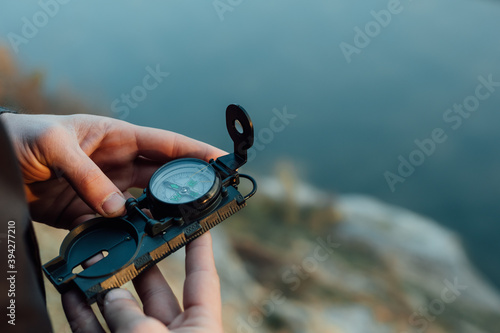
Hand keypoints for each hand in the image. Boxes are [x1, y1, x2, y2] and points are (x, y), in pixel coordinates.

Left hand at [1, 113, 223, 228]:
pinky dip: (130, 233)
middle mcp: (119, 163)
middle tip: (214, 198)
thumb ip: (86, 175)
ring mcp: (106, 189)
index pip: (166, 143)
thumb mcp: (54, 146)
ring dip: (163, 213)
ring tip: (183, 225)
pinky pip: (118, 224)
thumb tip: (117, 208)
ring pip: (146, 203)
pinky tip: (142, 240)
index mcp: (118, 137)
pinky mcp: (90, 212)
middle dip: (190, 186)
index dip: (197, 151)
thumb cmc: (23, 137)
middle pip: (164, 176)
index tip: (223, 160)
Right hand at [62, 232, 222, 332]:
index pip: (201, 276)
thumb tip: (111, 295)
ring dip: (101, 287)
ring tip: (86, 261)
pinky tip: (71, 295)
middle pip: (155, 290)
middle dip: (136, 262)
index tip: (196, 221)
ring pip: (121, 311)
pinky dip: (82, 315)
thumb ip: (131, 314)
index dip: (198, 247)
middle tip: (123, 236)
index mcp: (199, 326)